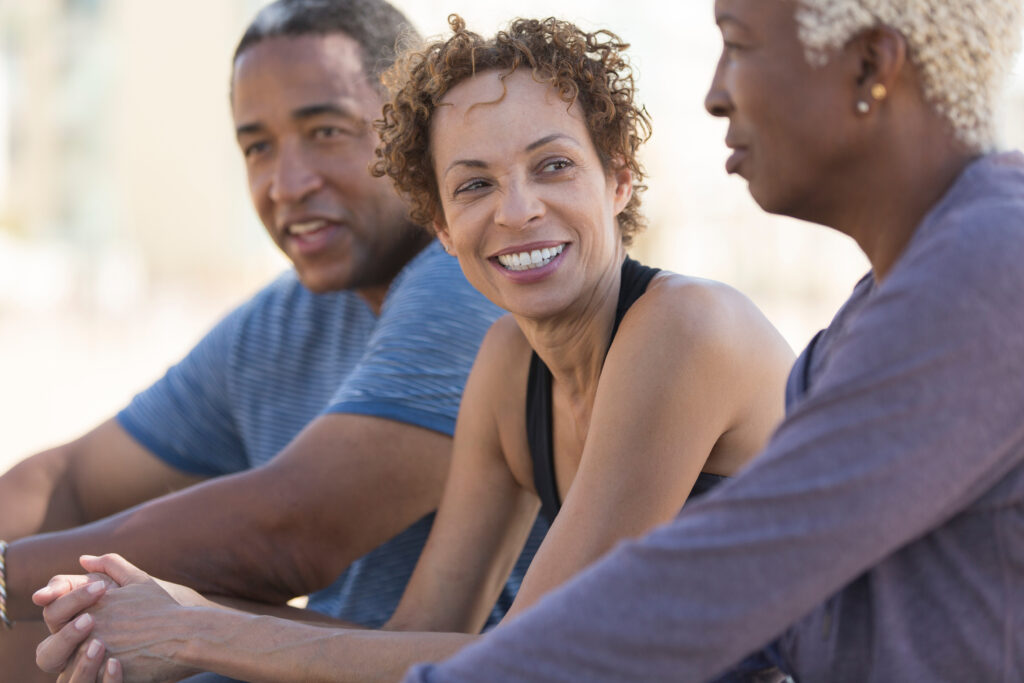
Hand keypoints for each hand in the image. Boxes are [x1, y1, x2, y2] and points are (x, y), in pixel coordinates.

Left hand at [36, 554, 202, 681]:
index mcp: (89, 605)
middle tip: (94, 647)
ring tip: (106, 660)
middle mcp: (87, 628)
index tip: (85, 627)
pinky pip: (90, 680)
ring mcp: (94, 653)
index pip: (55, 613)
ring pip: (71, 664)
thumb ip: (110, 564)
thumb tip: (84, 559)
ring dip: (83, 663)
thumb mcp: (138, 580)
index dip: (66, 623)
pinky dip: (97, 677)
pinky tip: (113, 670)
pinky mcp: (104, 673)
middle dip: (72, 646)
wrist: (185, 635)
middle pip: (58, 643)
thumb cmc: (163, 607)